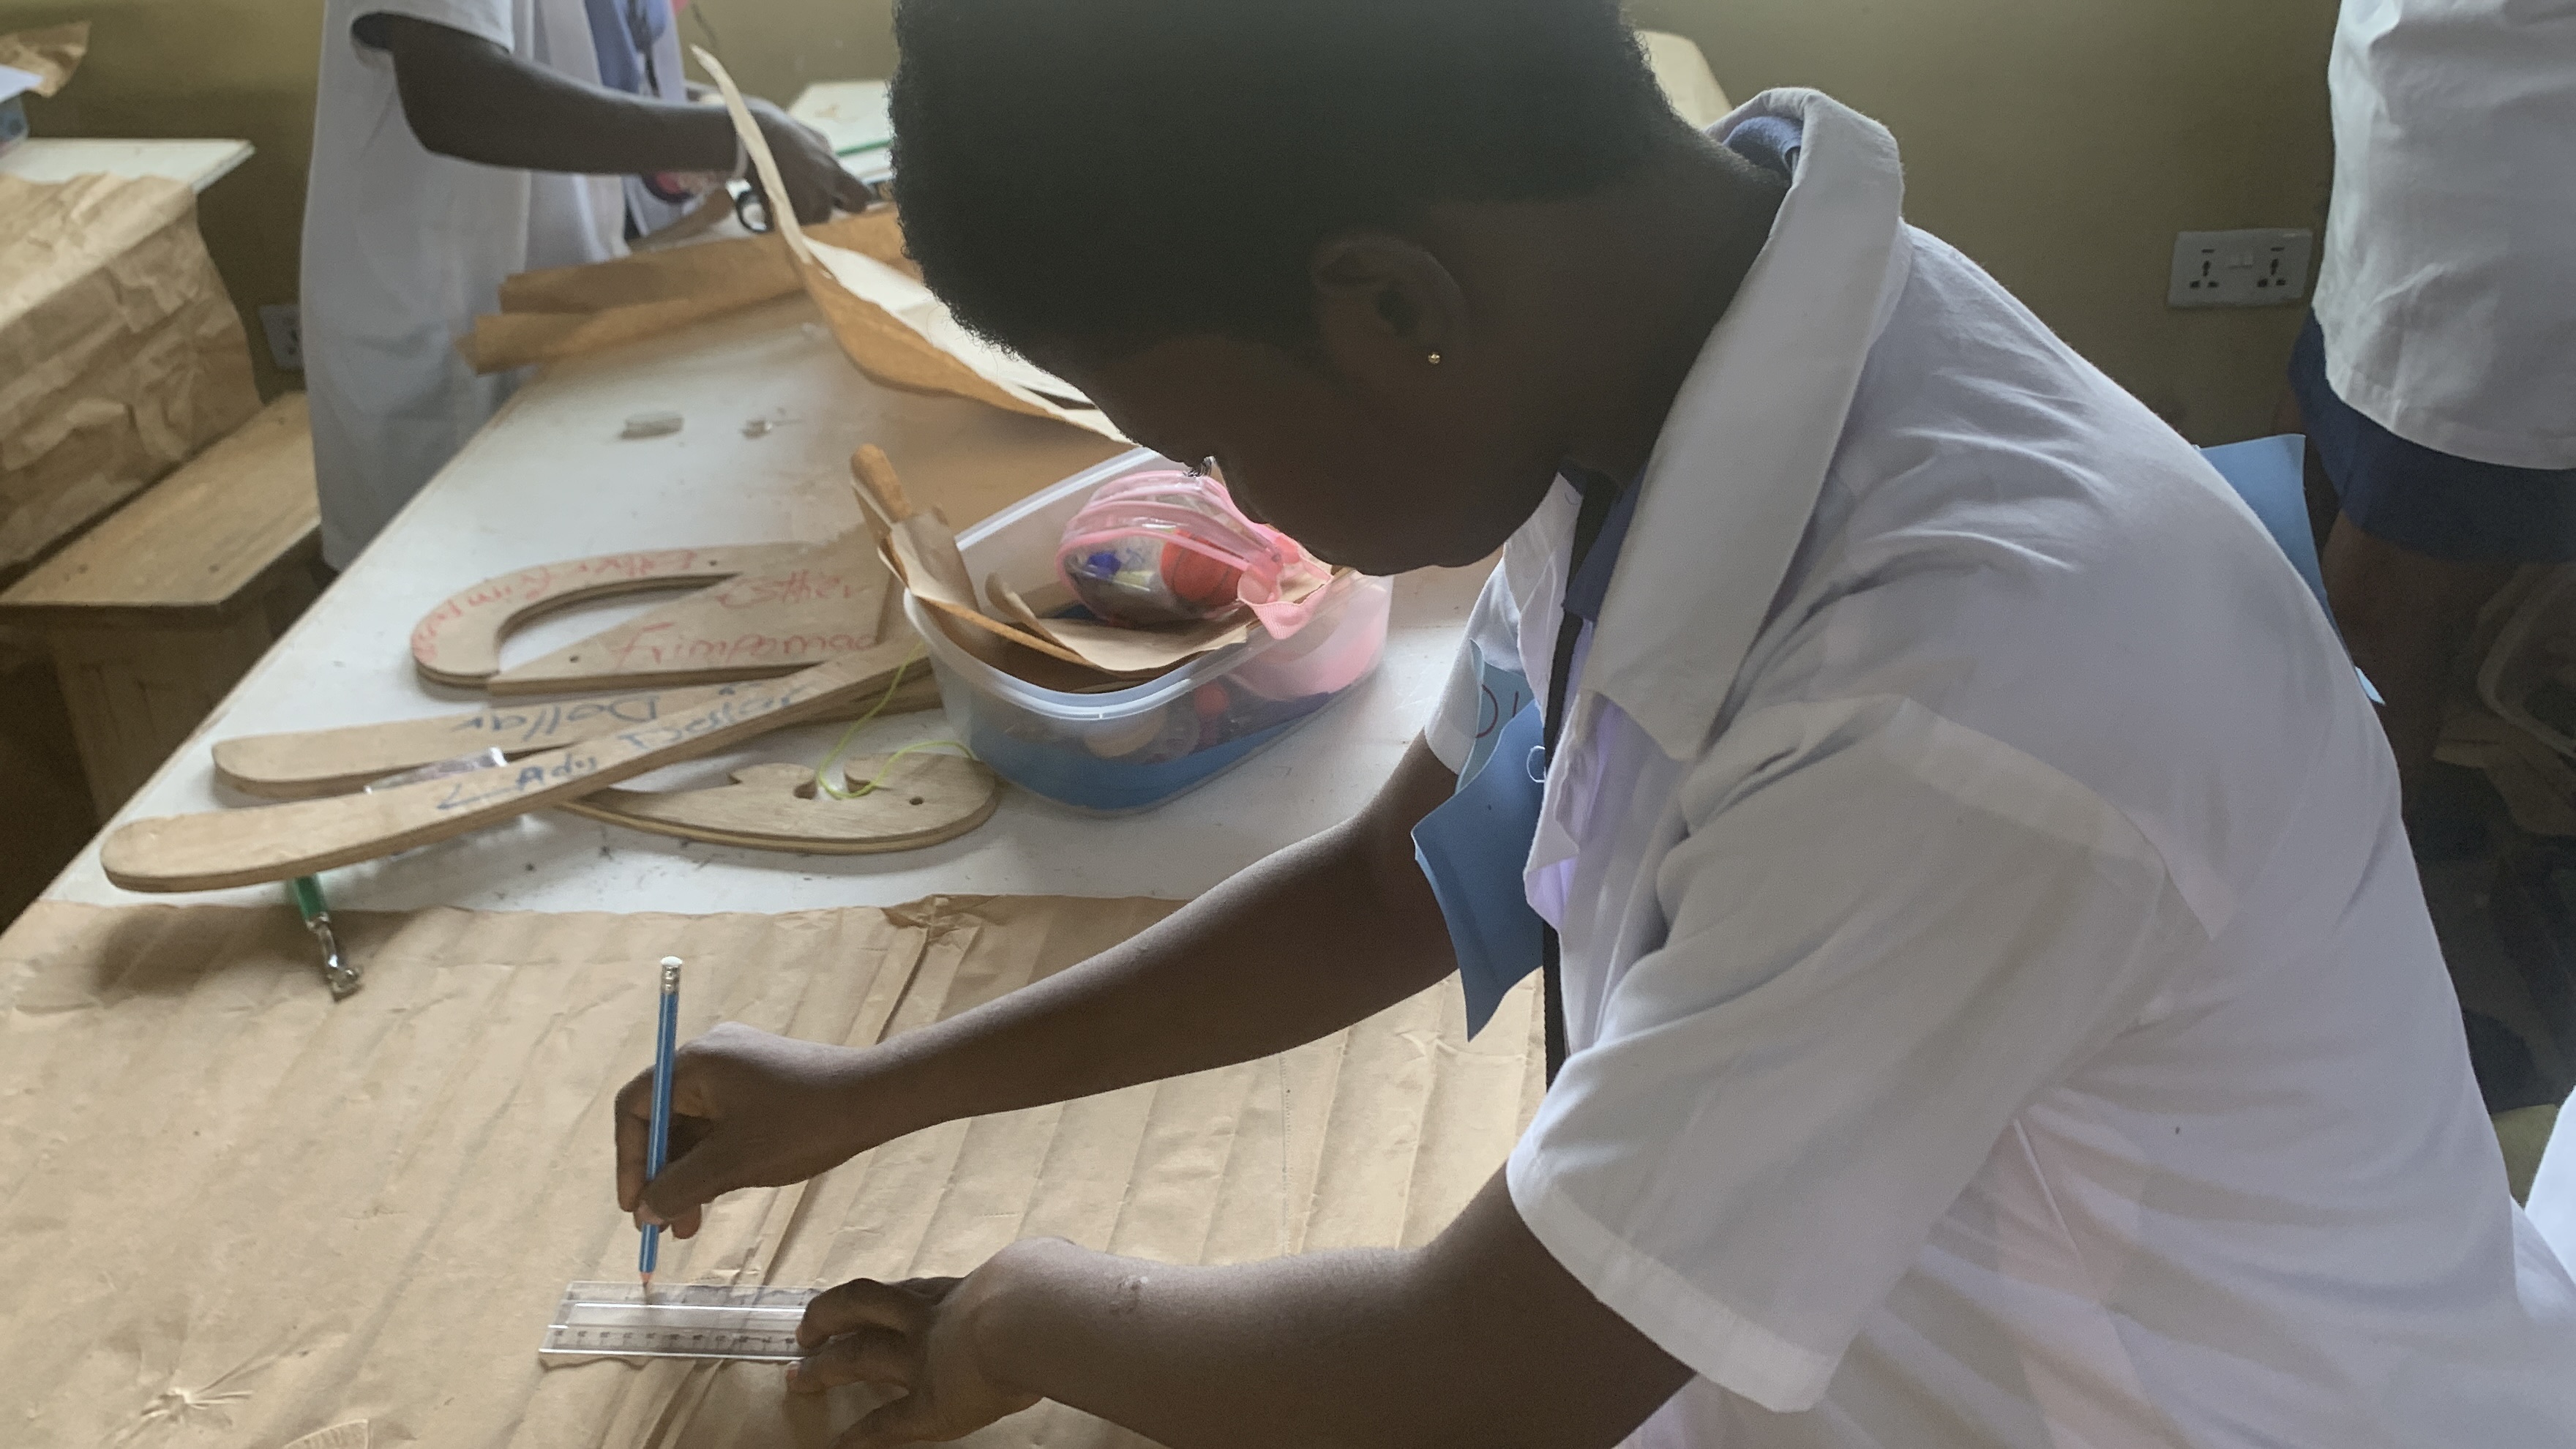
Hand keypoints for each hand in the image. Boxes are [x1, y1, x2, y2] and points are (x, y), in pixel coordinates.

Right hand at [613, 1021, 884, 1237]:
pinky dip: (713, 1160)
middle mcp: (710, 1057)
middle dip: (660, 1175)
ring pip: (693, 1127)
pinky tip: (715, 1197)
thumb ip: (679, 1188)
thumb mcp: (732, 1164)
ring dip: (687, 1175)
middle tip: (662, 1227)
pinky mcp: (761, 1083)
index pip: (635, 1107)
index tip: (634, 1207)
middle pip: (662, 1118)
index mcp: (695, 1062)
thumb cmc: (801, 1126)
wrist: (875, 1099)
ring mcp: (738, 1068)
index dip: (628, 1160)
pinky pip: (720, 1124)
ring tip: (688, 1226)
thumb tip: (644, 1211)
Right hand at [746, 97, 873, 224]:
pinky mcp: (781, 212)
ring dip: (801, 209)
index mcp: (835, 173)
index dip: (854, 200)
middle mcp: (822, 193)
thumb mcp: (817, 139)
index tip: (845, 197)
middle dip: (821, 205)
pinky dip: (783, 211)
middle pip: (830, 213)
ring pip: (809, 218)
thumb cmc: (783, 132)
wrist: (748, 138)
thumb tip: (835, 167)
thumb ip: (830, 158)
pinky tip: (776, 193)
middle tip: (805, 189)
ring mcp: (801, 205)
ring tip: (788, 188)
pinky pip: (789, 220)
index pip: (861, 199)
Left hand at [789, 1267, 1040, 1446]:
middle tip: (804, 1332)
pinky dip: (865, 1433)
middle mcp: (932, 1320)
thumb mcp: (1046, 1264)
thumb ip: (1041, 1267)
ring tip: (798, 1376)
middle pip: (864, 1309)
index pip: (914, 1290)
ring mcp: (925, 1359)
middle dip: (829, 1318)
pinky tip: (842, 1443)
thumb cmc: (1050, 1285)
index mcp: (963, 1291)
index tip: (864, 1302)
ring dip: (826, 1366)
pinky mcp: (931, 1403)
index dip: (887, 1298)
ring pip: (861, 1354)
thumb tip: (1055, 1261)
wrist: (1034, 1314)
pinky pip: (890, 1421)